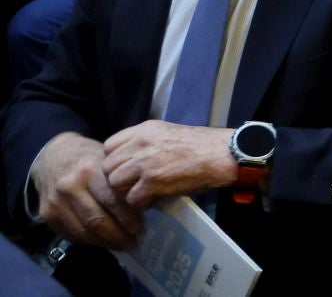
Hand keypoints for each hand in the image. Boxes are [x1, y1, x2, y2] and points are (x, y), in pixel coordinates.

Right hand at [30, 132, 143, 250]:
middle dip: (118, 236)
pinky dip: (90, 241)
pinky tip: (104, 242)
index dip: (129, 219)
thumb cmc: (89, 158)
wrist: (53, 156)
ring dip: (105, 243)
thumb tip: (147, 205)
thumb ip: (123, 181)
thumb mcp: (109, 160)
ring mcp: (56, 202)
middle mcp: (70, 186)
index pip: (113, 201)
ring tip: (122, 245)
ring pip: (83, 231)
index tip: (142, 229)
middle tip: (135, 242)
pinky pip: (71, 234)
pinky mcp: (47, 214)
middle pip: (97, 220)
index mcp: (90, 170)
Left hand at [102, 121, 236, 208]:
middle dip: (118, 177)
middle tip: (132, 184)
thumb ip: (146, 142)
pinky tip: (152, 199)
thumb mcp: (168, 132)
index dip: (115, 159)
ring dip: (126, 191)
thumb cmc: (200, 144)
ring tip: (141, 192)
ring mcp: (144, 163)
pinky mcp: (152, 182)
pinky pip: (131, 198)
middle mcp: (140, 144)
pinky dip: (140, 203)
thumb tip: (129, 159)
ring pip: (115, 183)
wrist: (221, 154)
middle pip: (108, 166)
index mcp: (144, 129)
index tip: (126, 167)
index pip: (109, 145)